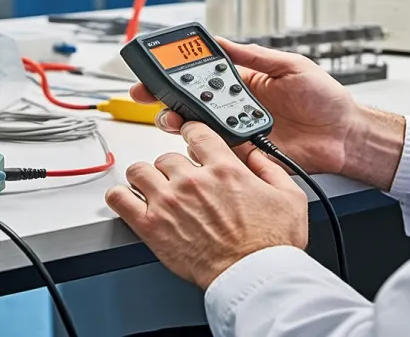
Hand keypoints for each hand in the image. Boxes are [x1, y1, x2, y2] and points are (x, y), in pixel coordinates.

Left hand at [105, 121, 307, 289]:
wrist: (253, 277)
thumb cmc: (271, 245)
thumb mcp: (289, 197)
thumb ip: (270, 167)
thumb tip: (256, 154)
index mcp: (223, 168)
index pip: (194, 131)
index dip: (190, 133)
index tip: (189, 140)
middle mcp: (192, 180)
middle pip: (166, 156)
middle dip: (172, 168)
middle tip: (179, 183)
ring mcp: (168, 201)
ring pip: (139, 171)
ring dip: (145, 179)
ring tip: (154, 191)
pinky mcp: (151, 226)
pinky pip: (120, 199)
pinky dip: (120, 197)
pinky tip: (130, 201)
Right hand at [131, 38, 402, 184]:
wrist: (346, 135)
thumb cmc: (325, 98)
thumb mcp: (290, 65)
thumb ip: (254, 56)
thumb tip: (222, 40)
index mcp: (243, 81)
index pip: (201, 73)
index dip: (176, 71)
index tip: (155, 66)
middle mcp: (235, 106)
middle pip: (190, 101)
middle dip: (164, 97)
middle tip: (146, 94)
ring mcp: (237, 131)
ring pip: (196, 127)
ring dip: (178, 121)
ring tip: (172, 118)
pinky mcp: (245, 155)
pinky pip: (217, 152)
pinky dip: (203, 147)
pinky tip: (197, 140)